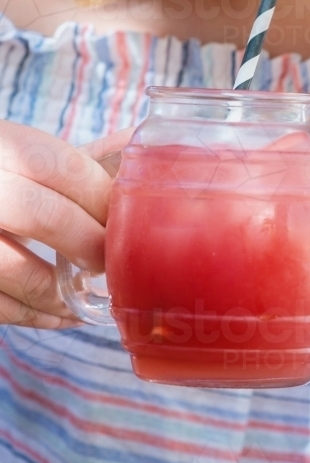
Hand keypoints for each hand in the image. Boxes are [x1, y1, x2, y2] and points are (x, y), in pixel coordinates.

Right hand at [0, 121, 133, 329]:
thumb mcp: (23, 152)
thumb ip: (79, 158)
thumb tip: (141, 151)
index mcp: (0, 146)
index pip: (60, 167)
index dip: (100, 197)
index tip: (125, 220)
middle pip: (42, 215)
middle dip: (87, 242)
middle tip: (108, 259)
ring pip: (14, 271)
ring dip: (59, 293)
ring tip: (86, 296)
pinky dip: (33, 316)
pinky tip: (60, 314)